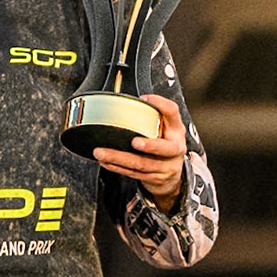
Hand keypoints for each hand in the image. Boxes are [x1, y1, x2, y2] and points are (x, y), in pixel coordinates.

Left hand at [93, 94, 187, 209]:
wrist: (172, 175)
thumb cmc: (162, 143)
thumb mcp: (163, 128)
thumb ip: (150, 115)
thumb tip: (117, 98)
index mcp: (176, 130)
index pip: (173, 113)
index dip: (161, 105)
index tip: (145, 98)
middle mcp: (174, 148)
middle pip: (165, 148)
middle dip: (150, 145)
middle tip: (134, 141)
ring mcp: (165, 166)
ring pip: (142, 164)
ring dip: (119, 158)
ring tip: (100, 152)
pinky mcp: (154, 178)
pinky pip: (133, 173)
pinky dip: (116, 167)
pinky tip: (104, 161)